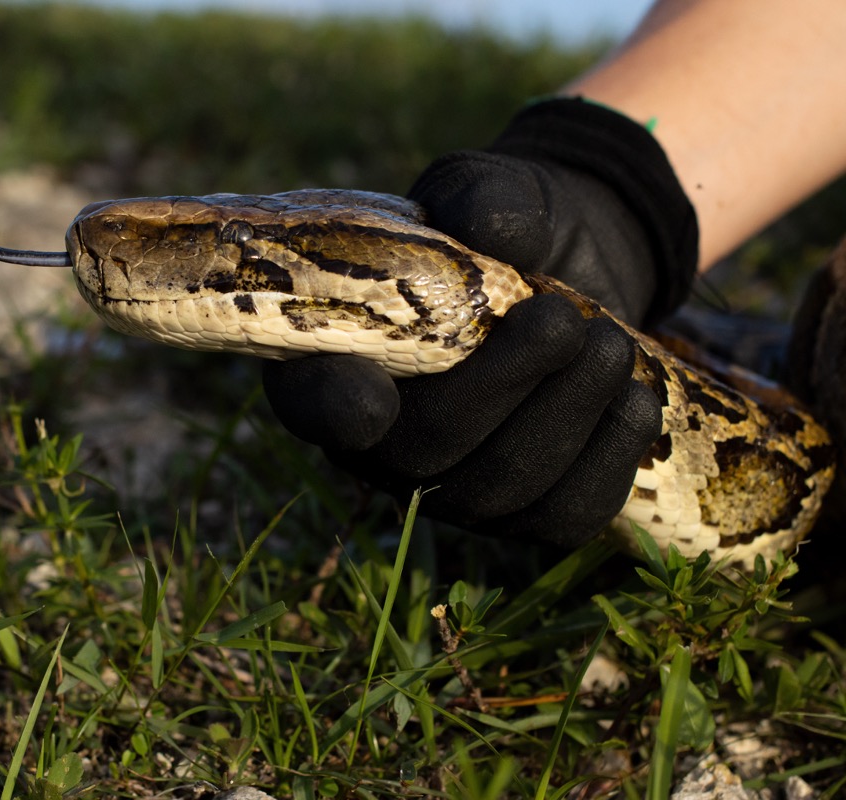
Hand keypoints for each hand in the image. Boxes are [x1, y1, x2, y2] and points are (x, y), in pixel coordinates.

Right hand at [265, 98, 696, 546]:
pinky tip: (634, 400)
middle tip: (562, 319)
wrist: (569, 272)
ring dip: (568, 415)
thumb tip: (493, 233)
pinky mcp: (523, 514)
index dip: (333, 409)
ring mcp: (451, 490)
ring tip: (610, 344)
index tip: (373, 397)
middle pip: (424, 452)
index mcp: (337, 360)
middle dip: (504, 387)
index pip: (312, 402)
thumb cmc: (501, 231)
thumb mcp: (487, 192)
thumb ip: (482, 199)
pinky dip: (607, 459)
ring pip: (499, 490)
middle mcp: (380, 445)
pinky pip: (561, 519)